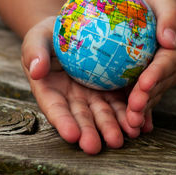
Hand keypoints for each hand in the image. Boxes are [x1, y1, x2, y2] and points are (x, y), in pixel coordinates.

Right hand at [21, 17, 139, 154]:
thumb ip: (34, 52)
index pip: (55, 108)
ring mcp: (94, 93)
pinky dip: (131, 111)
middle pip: (82, 116)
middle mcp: (73, 97)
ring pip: (105, 112)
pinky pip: (122, 99)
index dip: (63, 122)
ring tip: (122, 138)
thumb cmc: (50, 34)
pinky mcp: (112, 87)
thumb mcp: (37, 38)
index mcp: (51, 90)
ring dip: (113, 126)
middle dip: (89, 132)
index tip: (72, 134)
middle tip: (96, 146)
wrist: (72, 29)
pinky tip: (141, 122)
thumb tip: (36, 70)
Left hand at [123, 0, 175, 131]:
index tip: (142, 85)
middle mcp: (173, 64)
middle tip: (133, 111)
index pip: (169, 62)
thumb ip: (171, 14)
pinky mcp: (147, 79)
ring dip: (142, 109)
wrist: (142, 5)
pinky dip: (138, 109)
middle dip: (148, 99)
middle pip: (161, 84)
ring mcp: (161, 75)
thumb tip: (170, 40)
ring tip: (129, 123)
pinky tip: (127, 123)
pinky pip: (143, 95)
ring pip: (153, 94)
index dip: (157, 75)